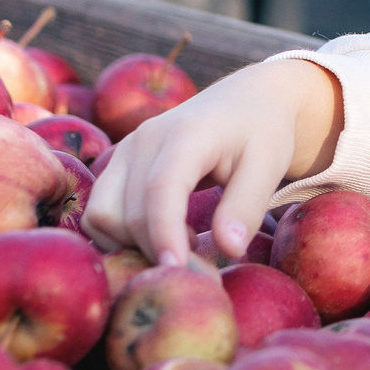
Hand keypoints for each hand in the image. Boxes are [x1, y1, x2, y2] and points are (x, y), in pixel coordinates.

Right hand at [84, 57, 341, 263]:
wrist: (248, 98)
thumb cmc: (262, 132)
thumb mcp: (269, 165)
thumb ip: (247, 206)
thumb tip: (229, 249)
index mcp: (186, 134)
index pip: (161, 189)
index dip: (163, 234)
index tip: (178, 270)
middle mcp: (145, 139)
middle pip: (126, 212)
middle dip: (155, 250)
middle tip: (200, 270)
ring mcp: (126, 150)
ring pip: (101, 215)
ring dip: (132, 244)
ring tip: (184, 244)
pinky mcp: (118, 163)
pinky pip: (99, 212)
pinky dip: (121, 235)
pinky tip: (164, 233)